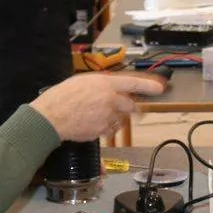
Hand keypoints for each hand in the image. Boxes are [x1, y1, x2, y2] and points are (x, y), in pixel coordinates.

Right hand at [30, 72, 166, 142]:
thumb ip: (103, 85)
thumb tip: (114, 89)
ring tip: (95, 115)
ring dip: (114, 119)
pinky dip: (105, 128)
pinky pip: (110, 130)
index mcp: (106, 83)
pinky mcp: (103, 131)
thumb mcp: (84, 82)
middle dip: (131, 110)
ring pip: (120, 119)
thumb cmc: (63, 96)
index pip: (133, 83)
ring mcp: (108, 117)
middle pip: (130, 106)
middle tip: (131, 111)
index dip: (149, 86)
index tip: (161, 88)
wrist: (52, 116)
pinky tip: (91, 123)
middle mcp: (111, 99)